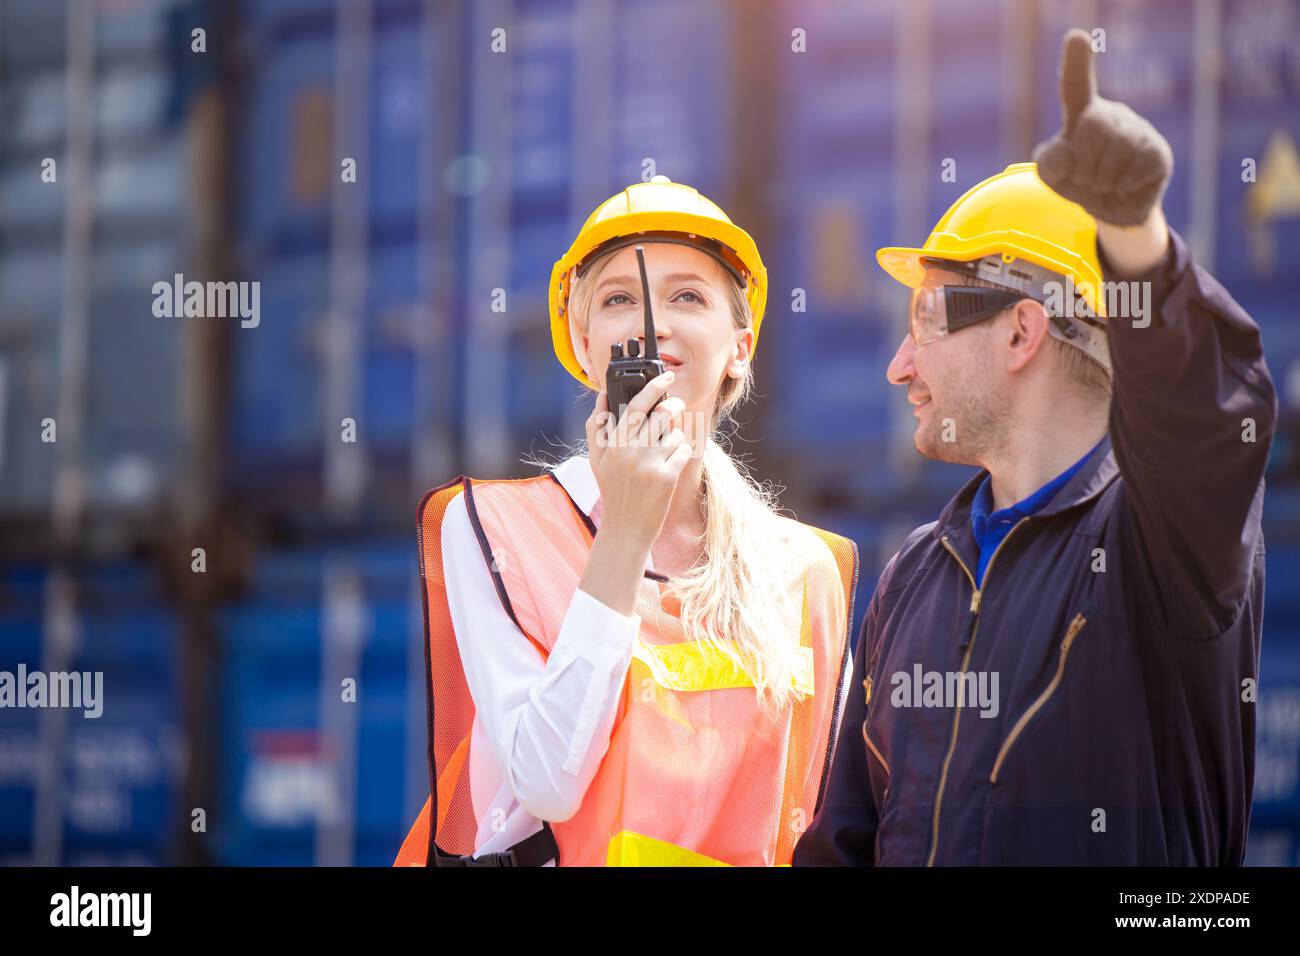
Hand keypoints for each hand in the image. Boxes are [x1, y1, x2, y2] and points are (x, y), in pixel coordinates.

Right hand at [585, 370, 690, 552]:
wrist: (625, 529)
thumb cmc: (612, 490)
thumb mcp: (596, 459)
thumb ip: (597, 426)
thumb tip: (602, 396)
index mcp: (614, 443)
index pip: (635, 405)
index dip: (653, 387)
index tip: (666, 376)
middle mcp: (631, 451)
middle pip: (661, 414)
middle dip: (673, 406)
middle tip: (675, 406)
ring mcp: (650, 464)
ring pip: (674, 433)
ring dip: (674, 437)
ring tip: (664, 448)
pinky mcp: (667, 478)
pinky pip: (683, 451)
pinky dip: (680, 454)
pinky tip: (669, 466)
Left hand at [1032, 28, 1173, 226]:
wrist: (1111, 210)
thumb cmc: (1079, 182)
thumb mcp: (1053, 175)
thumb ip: (1049, 162)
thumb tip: (1068, 152)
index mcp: (1083, 114)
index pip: (1077, 87)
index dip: (1077, 63)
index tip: (1077, 38)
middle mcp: (1112, 115)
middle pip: (1092, 125)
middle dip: (1082, 162)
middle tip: (1085, 178)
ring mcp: (1139, 130)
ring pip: (1115, 150)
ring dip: (1100, 180)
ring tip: (1103, 185)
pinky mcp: (1158, 152)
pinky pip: (1135, 168)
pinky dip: (1121, 186)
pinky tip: (1123, 186)